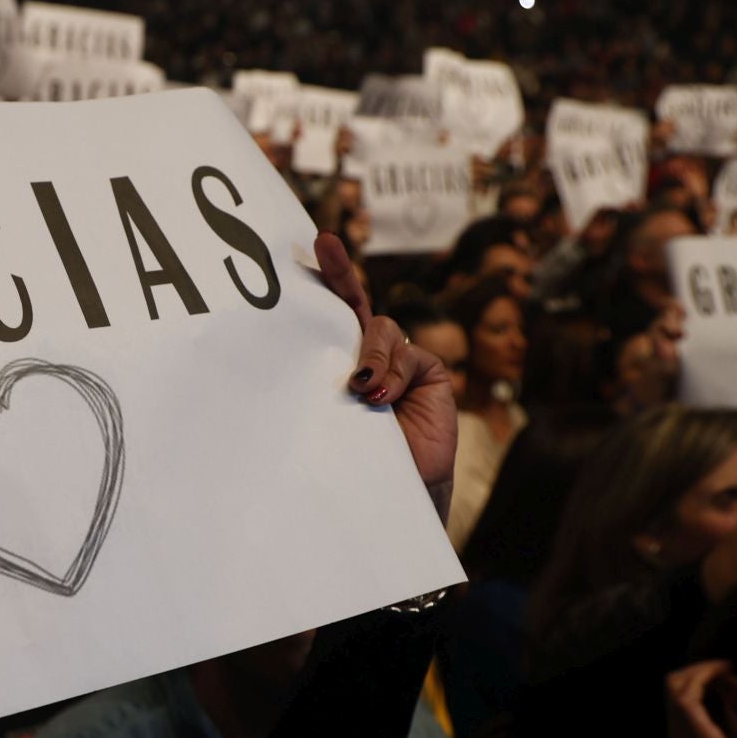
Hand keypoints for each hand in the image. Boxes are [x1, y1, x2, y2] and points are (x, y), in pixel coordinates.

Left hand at [316, 232, 457, 488]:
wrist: (391, 493)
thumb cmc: (350, 459)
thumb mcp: (326, 417)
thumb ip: (322, 384)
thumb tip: (317, 364)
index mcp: (334, 362)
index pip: (326, 315)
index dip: (322, 279)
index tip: (309, 246)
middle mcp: (365, 355)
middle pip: (353, 305)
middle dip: (339, 272)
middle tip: (325, 244)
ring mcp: (398, 360)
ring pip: (380, 330)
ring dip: (369, 355)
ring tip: (361, 390)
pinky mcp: (427, 370)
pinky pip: (408, 355)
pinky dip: (393, 374)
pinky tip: (383, 399)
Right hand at [666, 661, 736, 737]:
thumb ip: (736, 728)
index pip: (680, 694)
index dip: (701, 677)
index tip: (731, 675)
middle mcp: (677, 732)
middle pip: (672, 682)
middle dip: (700, 669)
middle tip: (730, 670)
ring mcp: (682, 731)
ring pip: (675, 680)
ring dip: (704, 670)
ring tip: (731, 673)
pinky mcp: (694, 731)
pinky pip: (689, 690)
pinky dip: (709, 677)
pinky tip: (732, 681)